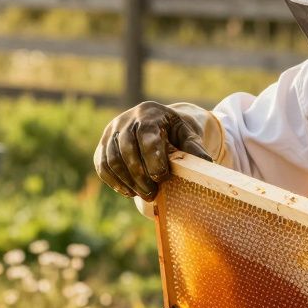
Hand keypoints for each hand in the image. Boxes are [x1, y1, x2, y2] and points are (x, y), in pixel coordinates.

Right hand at [94, 101, 212, 200]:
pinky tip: (129, 192)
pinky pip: (102, 165)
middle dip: (139, 175)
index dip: (152, 157)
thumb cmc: (176, 133)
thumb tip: (205, 163)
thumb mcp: (188, 135)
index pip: (145, 134)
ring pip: (112, 159)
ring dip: (127, 181)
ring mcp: (111, 132)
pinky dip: (114, 181)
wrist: (158, 126)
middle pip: (126, 148)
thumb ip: (194, 147)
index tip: (161, 177)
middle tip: (152, 193)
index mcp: (149, 113)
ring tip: (144, 194)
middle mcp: (126, 119)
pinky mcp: (103, 145)